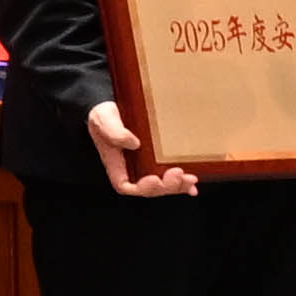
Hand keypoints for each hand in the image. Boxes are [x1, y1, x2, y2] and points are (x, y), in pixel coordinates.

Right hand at [83, 98, 201, 201]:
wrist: (111, 106)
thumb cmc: (103, 116)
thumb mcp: (104, 121)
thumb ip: (115, 133)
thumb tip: (135, 143)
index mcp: (116, 165)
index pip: (126, 186)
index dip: (142, 188)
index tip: (154, 178)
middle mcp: (131, 169)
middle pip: (149, 189)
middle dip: (166, 186)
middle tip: (178, 174)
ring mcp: (145, 165)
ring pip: (162, 184)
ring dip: (178, 186)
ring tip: (190, 180)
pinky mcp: (157, 158)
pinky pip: (169, 175)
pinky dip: (182, 182)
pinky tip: (192, 184)